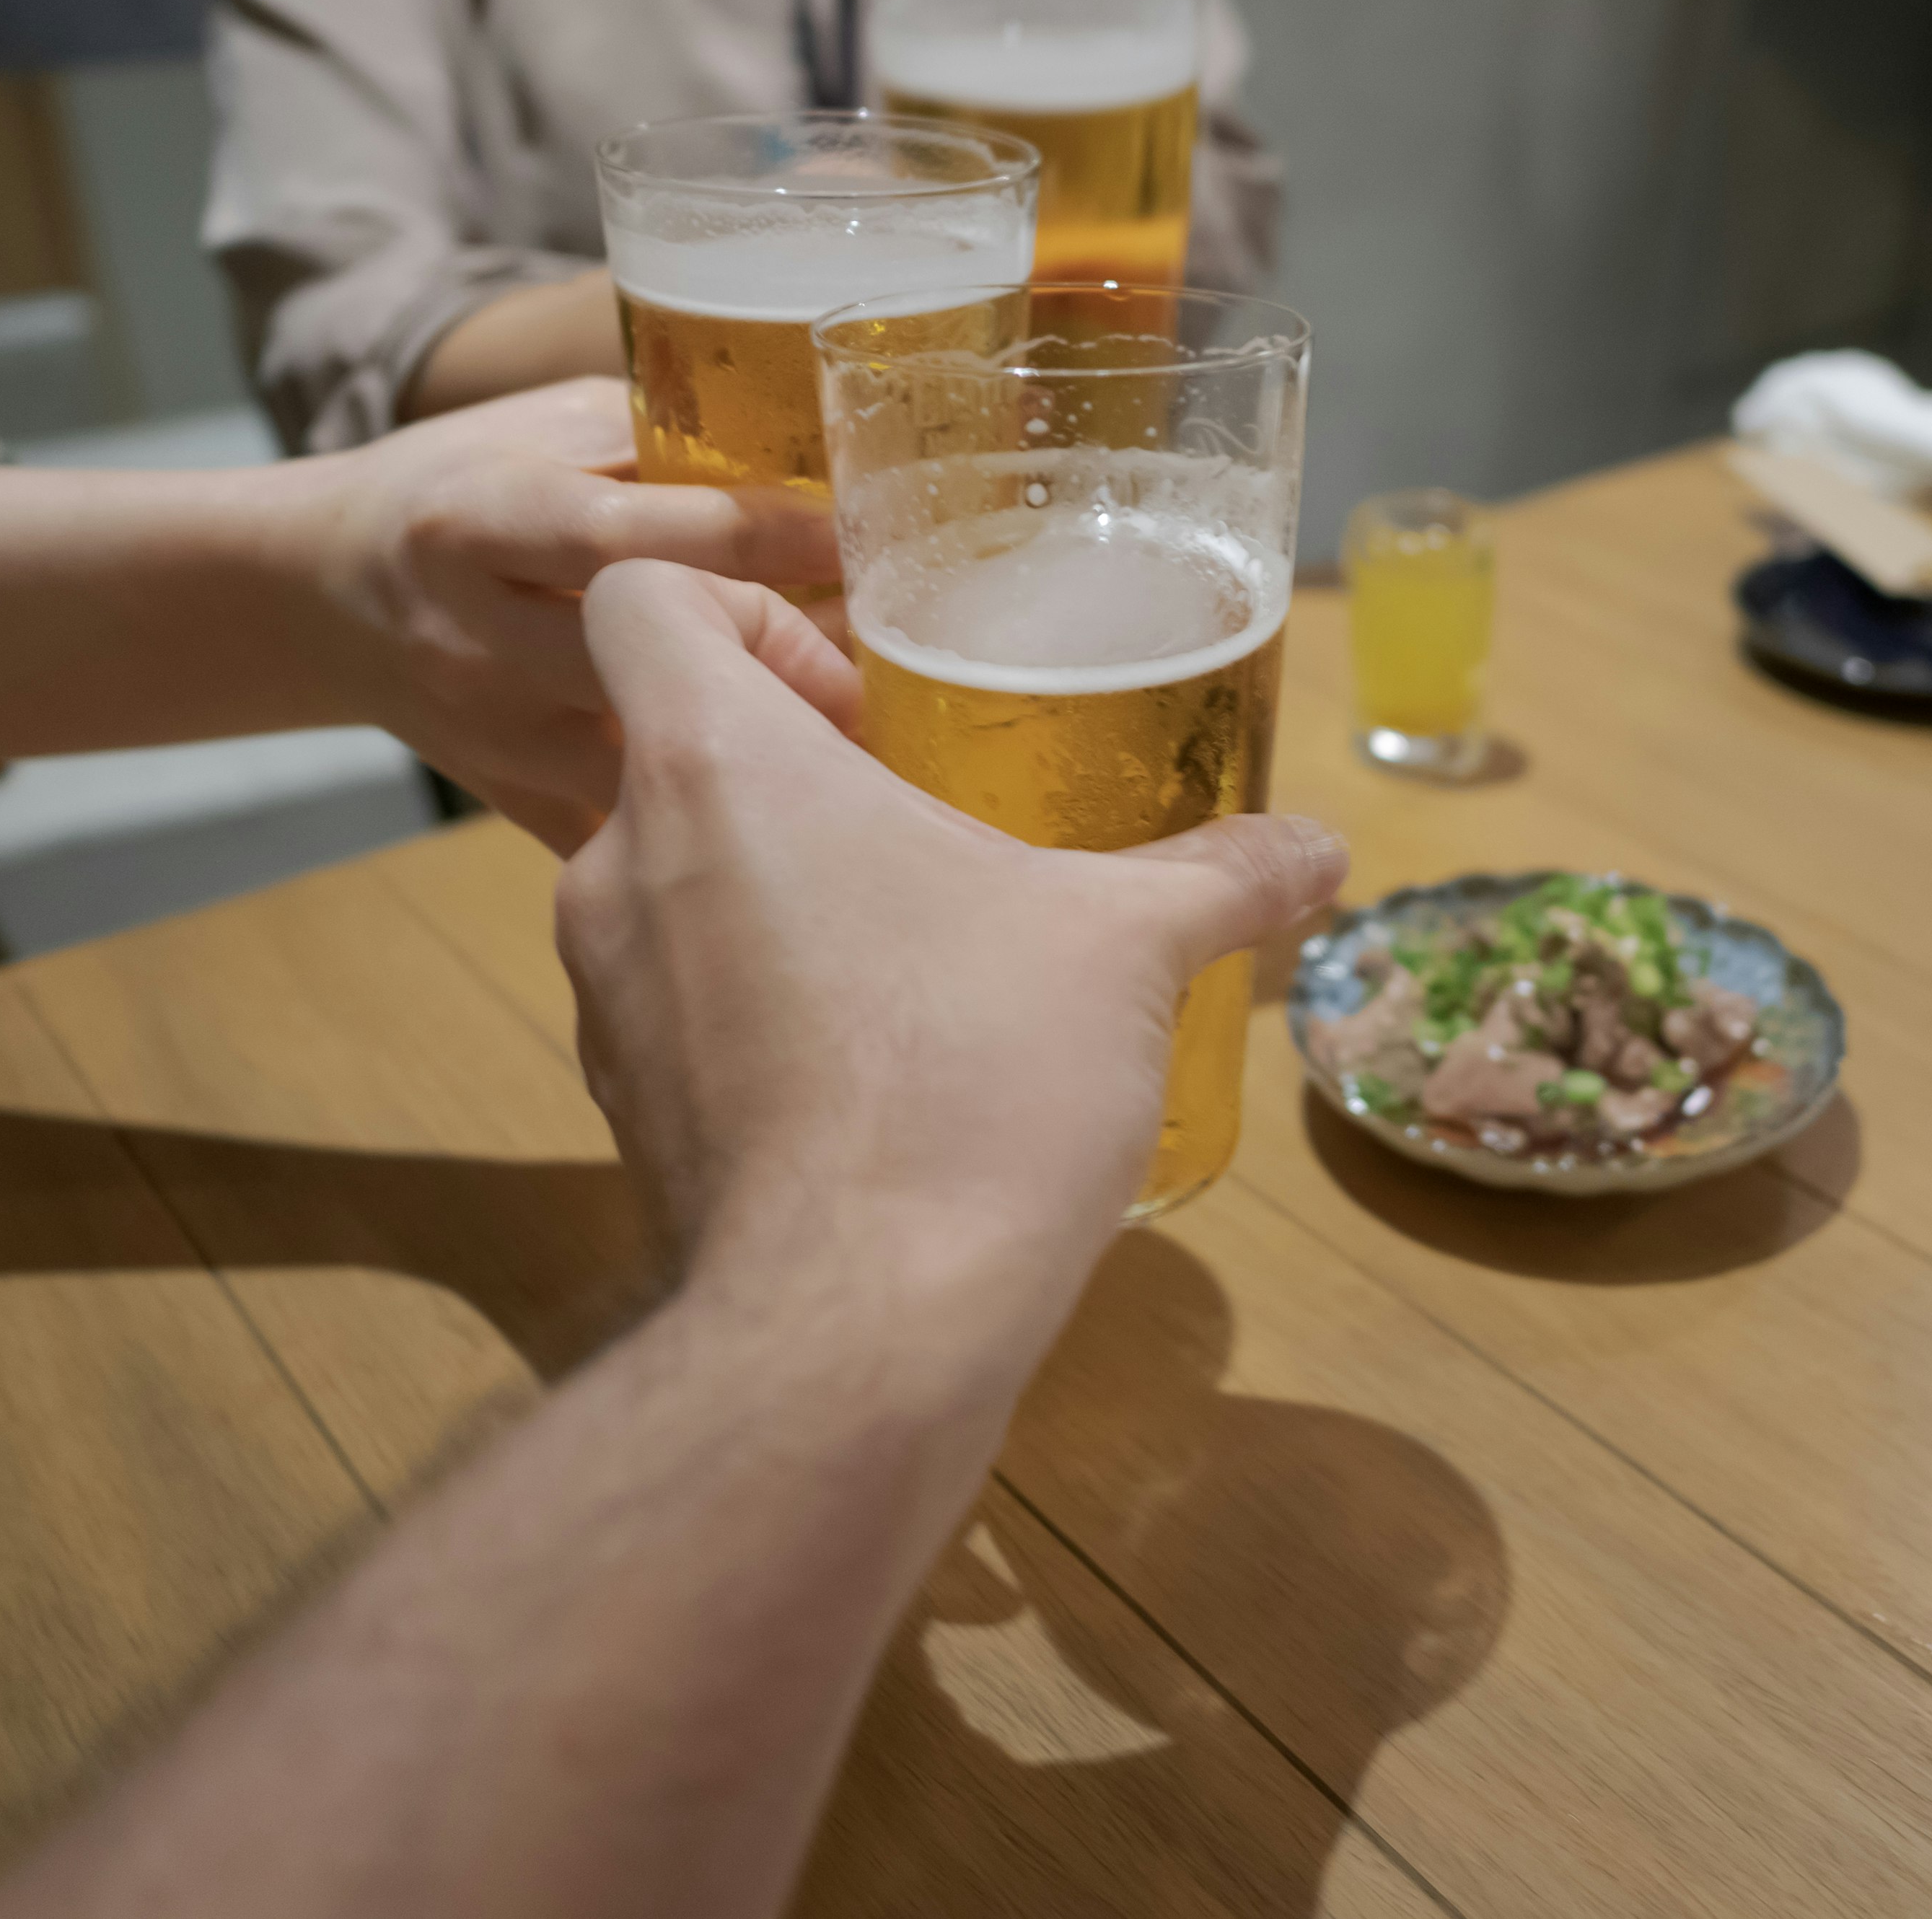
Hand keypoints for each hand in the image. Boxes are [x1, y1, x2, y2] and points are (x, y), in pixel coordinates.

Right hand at [295, 381, 839, 853]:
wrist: (321, 595)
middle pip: (648, 659)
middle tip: (895, 650)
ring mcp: (492, 731)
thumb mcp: (541, 425)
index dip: (759, 538)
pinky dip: (714, 823)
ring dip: (763, 752)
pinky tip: (794, 801)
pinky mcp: (510, 798)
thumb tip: (810, 440)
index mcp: (478, 520)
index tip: (859, 533)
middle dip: (779, 653)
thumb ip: (658, 433)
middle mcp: (476, 633)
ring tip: (867, 729)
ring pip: (649, 765)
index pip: (635, 537)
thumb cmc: (459, 486)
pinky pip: (631, 833)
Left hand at [555, 559, 1343, 1408]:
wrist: (864, 1333)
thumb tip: (1324, 848)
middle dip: (801, 773)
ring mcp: (607, 999)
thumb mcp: (1126, 950)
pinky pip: (686, 1008)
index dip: (740, 612)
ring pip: (677, 886)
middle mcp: (619, 866)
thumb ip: (1222, 875)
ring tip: (928, 954)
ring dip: (788, 893)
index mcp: (712, 767)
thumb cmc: (976, 1080)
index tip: (862, 699)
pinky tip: (892, 1067)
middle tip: (930, 824)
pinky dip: (768, 1007)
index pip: (638, 598)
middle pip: (671, 751)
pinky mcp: (628, 1112)